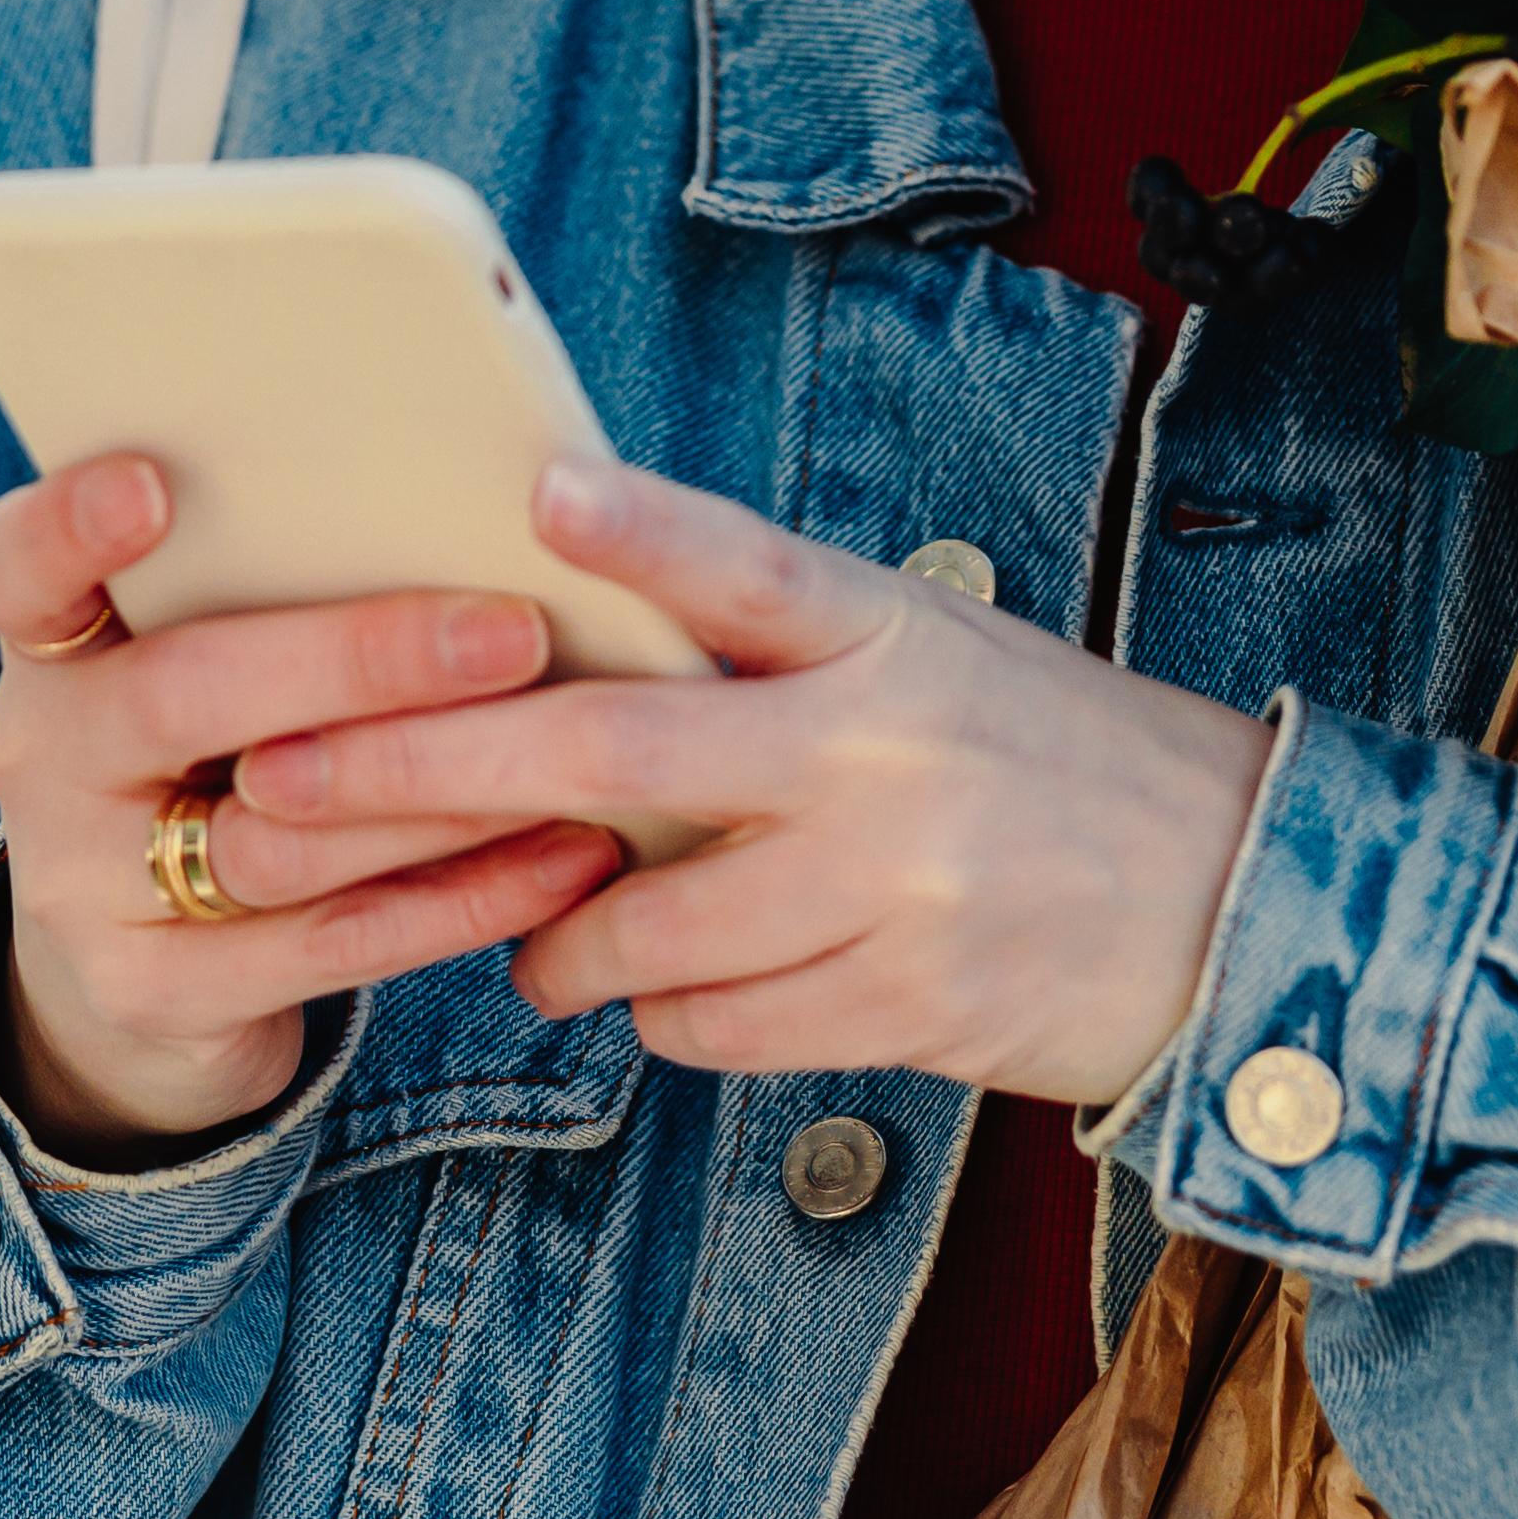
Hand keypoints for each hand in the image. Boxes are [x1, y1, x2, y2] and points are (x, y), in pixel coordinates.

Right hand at [0, 456, 633, 1164]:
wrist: (137, 983)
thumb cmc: (212, 765)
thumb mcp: (198, 670)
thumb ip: (278, 593)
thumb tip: (486, 505)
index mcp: (53, 647)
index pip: (11, 569)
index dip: (65, 526)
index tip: (150, 484)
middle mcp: (43, 759)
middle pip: (179, 696)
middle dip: (357, 661)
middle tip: (511, 635)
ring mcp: (84, 889)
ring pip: (272, 835)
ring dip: (438, 790)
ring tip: (569, 741)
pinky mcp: (156, 995)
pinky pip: (329, 945)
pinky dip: (462, 899)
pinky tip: (568, 855)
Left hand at [232, 462, 1274, 1101]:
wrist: (1230, 899)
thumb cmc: (1041, 753)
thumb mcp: (930, 649)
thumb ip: (775, 642)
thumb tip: (571, 614)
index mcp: (887, 630)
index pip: (748, 564)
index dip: (640, 531)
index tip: (536, 492)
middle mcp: (881, 748)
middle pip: (614, 750)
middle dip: (423, 770)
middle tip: (286, 785)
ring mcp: (890, 885)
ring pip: (640, 927)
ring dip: (553, 943)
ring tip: (531, 940)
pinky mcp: (903, 1005)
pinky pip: (713, 1026)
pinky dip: (662, 1015)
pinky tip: (664, 995)